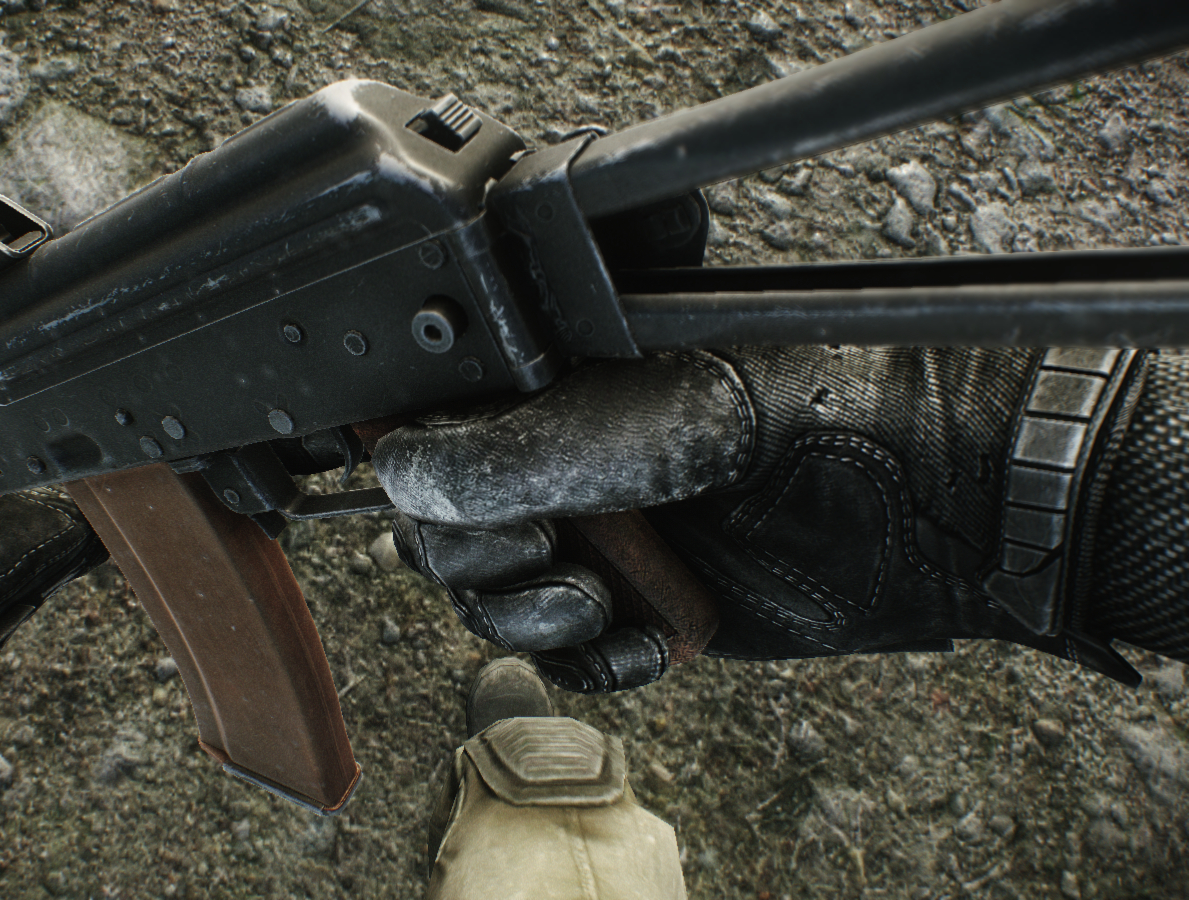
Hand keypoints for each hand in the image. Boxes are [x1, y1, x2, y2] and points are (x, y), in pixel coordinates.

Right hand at [375, 348, 1148, 692]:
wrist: (942, 504)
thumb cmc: (824, 413)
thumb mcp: (664, 415)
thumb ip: (527, 447)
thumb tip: (405, 475)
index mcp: (556, 376)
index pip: (431, 425)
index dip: (426, 475)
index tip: (485, 504)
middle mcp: (563, 454)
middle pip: (443, 528)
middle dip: (478, 559)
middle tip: (547, 546)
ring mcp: (598, 533)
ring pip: (492, 602)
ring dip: (528, 620)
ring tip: (597, 602)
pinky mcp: (636, 605)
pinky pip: (564, 658)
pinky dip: (591, 664)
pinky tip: (650, 641)